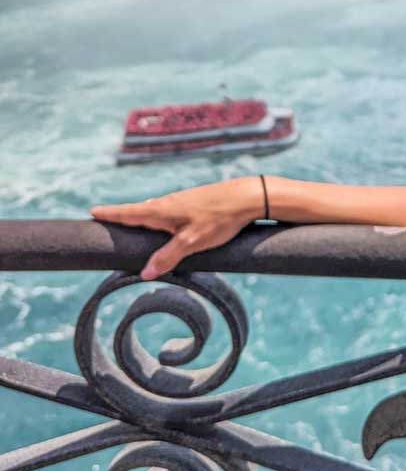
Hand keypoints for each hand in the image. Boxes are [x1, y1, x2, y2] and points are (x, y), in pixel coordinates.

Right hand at [90, 176, 264, 280]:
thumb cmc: (219, 218)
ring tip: (131, 222)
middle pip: (139, 210)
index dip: (110, 213)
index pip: (129, 212)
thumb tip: (144, 273)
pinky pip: (169, 210)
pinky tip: (165, 222)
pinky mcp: (195, 203)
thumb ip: (168, 257)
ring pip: (156, 210)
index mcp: (162, 210)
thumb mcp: (191, 242)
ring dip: (142, 216)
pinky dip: (159, 216)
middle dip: (123, 216)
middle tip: (106, 219)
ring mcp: (182, 201)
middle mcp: (168, 202)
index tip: (92, 211)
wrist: (247, 197)